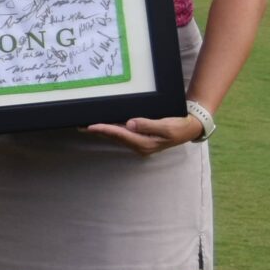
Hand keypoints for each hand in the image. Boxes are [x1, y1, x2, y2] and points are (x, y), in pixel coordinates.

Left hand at [81, 115, 203, 155]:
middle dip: (98, 131)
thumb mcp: (167, 126)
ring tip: (86, 126)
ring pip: (116, 136)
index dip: (105, 129)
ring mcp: (139, 143)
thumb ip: (148, 125)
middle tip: (80, 125)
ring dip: (102, 131)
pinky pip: (122, 134)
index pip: (120, 134)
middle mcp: (139, 145)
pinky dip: (111, 130)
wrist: (190, 128)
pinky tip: (103, 126)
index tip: (91, 126)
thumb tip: (130, 124)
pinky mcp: (140, 138)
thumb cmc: (179, 126)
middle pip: (114, 137)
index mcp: (144, 143)